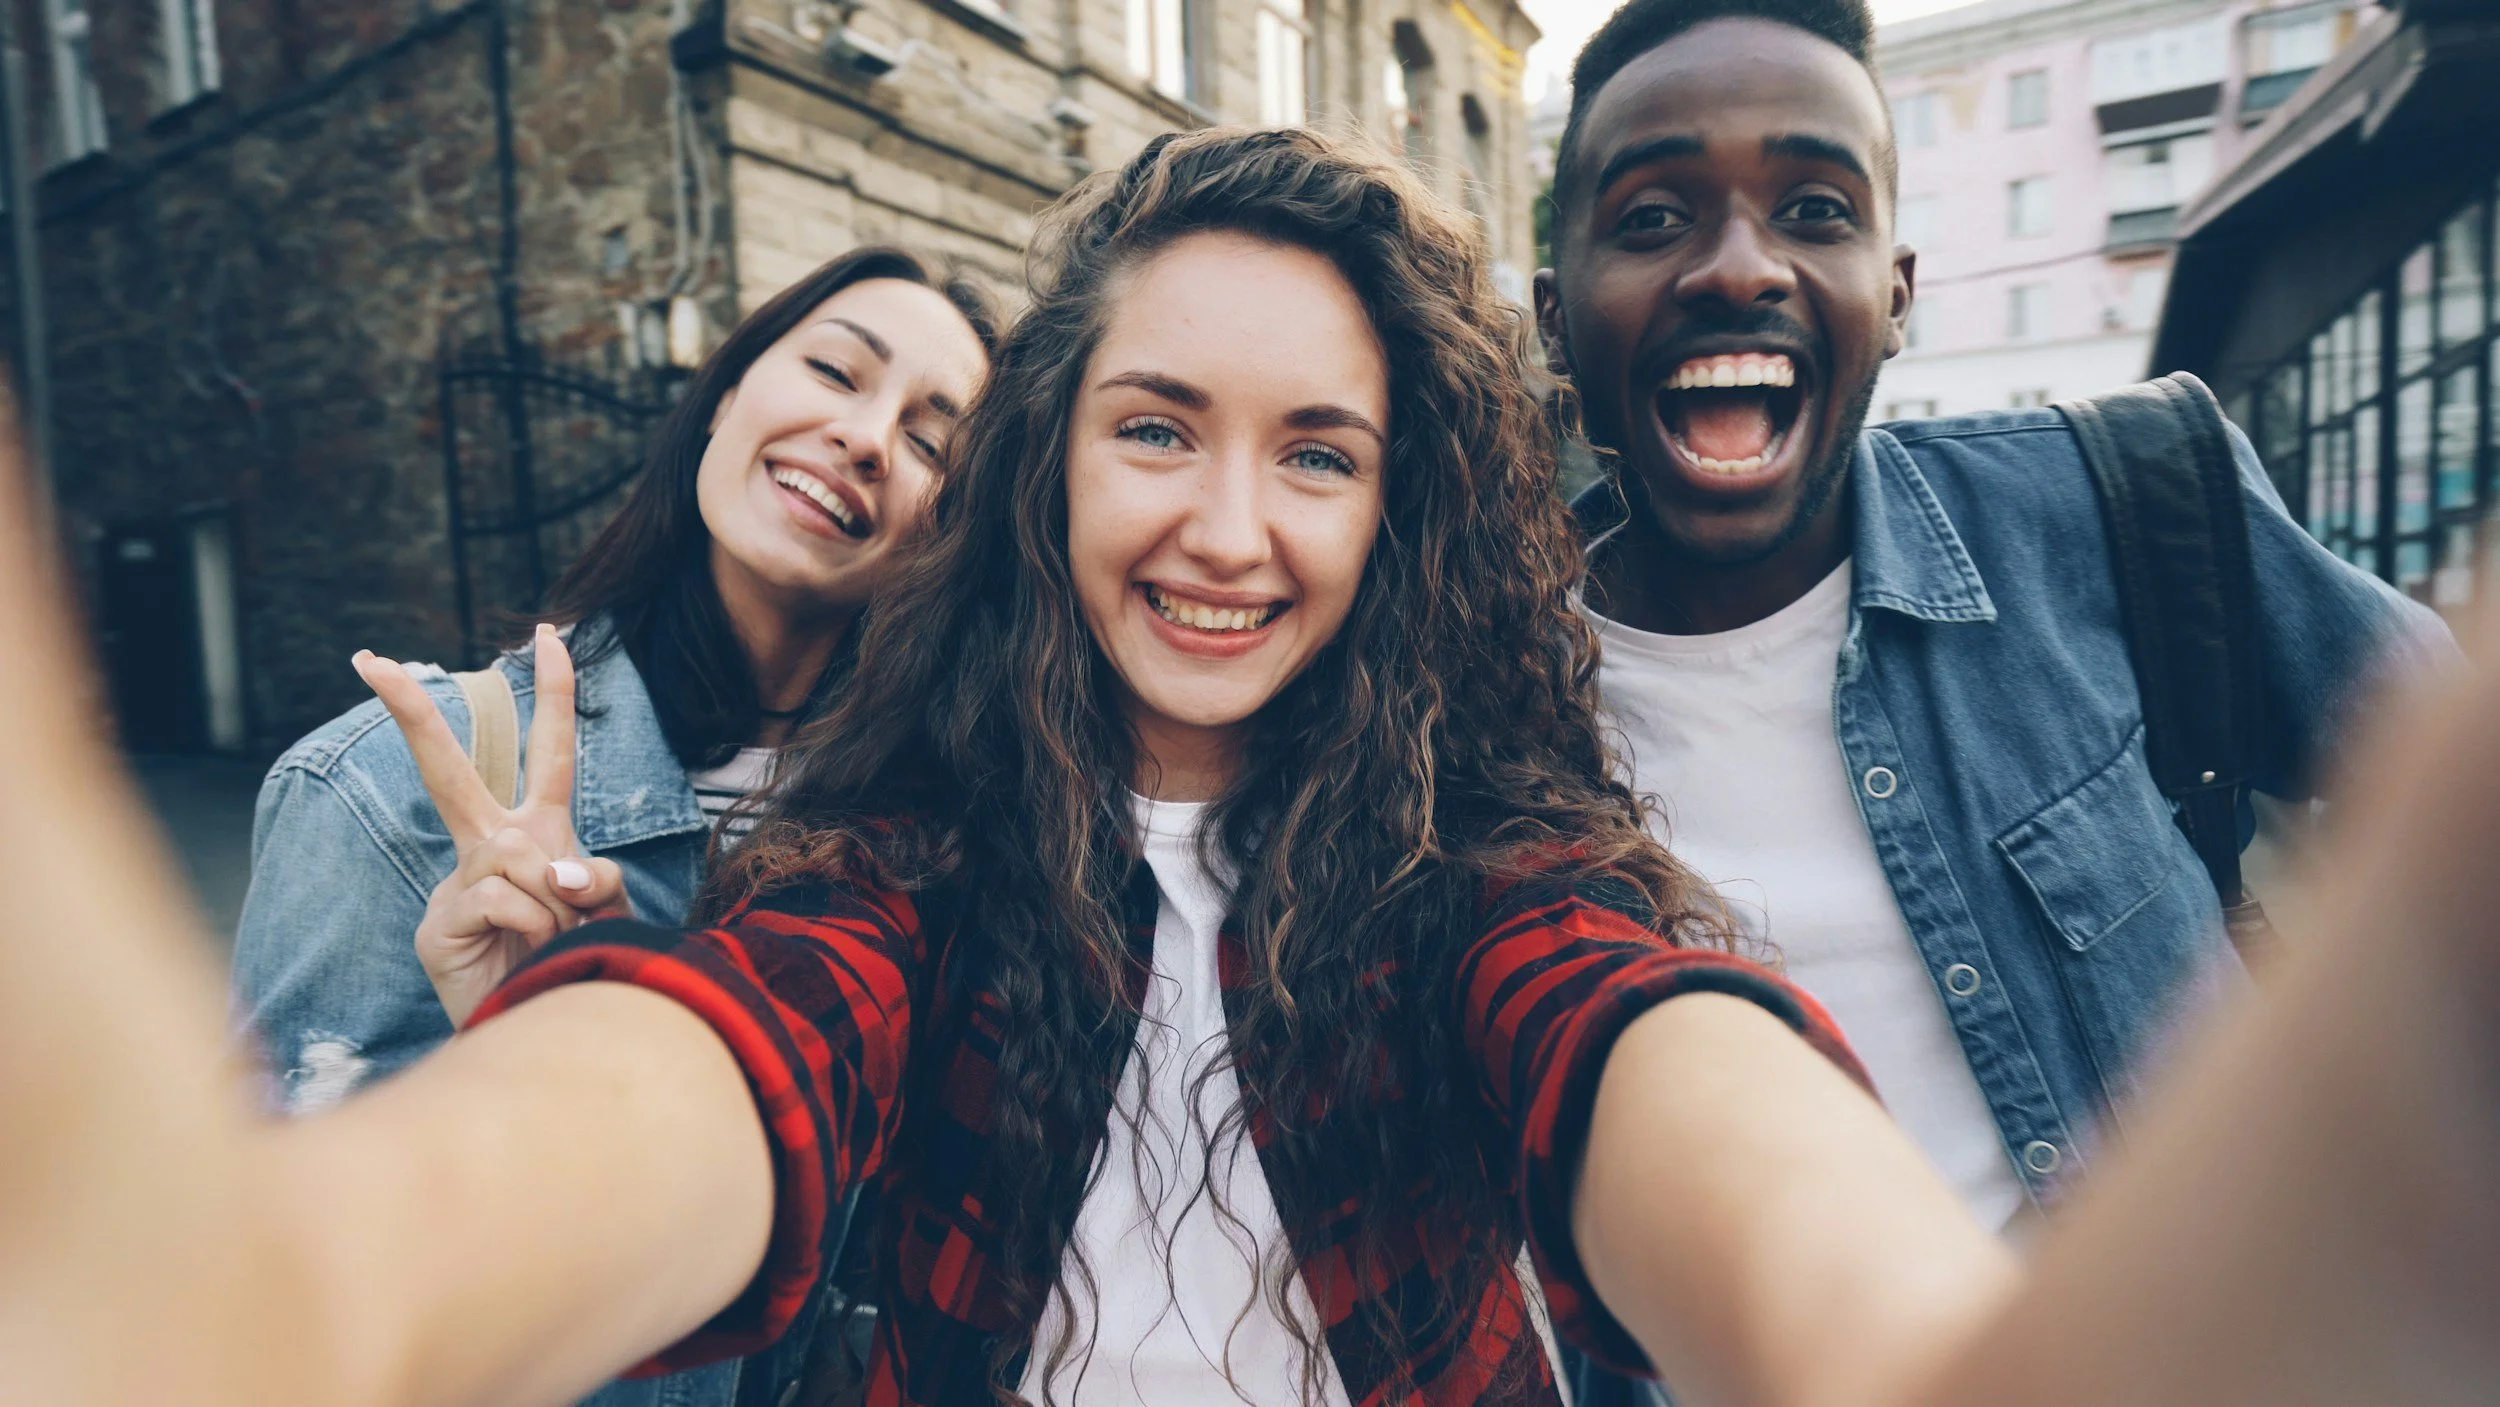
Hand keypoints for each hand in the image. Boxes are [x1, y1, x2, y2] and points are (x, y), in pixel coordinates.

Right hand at [354, 625, 629, 1026]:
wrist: (543, 1021)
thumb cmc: (575, 957)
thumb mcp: (606, 908)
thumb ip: (597, 880)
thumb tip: (558, 875)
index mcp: (536, 829)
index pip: (548, 750)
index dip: (555, 692)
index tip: (552, 632)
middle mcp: (492, 845)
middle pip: (453, 767)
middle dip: (412, 712)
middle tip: (374, 659)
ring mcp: (458, 884)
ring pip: (514, 856)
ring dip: (557, 902)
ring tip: (556, 937)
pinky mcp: (439, 926)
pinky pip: (504, 901)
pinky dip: (534, 926)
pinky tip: (524, 950)